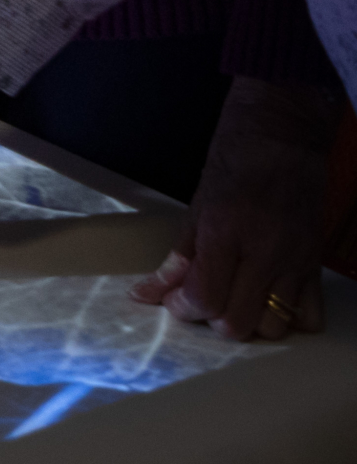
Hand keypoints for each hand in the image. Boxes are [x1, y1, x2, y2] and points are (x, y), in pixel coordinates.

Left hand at [130, 77, 339, 340]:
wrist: (282, 136)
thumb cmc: (233, 163)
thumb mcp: (196, 208)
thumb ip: (178, 258)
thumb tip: (148, 293)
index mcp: (226, 233)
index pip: (205, 298)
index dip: (184, 309)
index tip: (176, 301)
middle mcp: (265, 253)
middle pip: (239, 323)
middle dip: (214, 319)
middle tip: (205, 298)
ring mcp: (295, 261)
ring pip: (275, 327)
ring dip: (250, 321)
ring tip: (236, 298)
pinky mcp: (315, 264)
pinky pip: (309, 315)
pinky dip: (287, 318)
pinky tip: (268, 298)